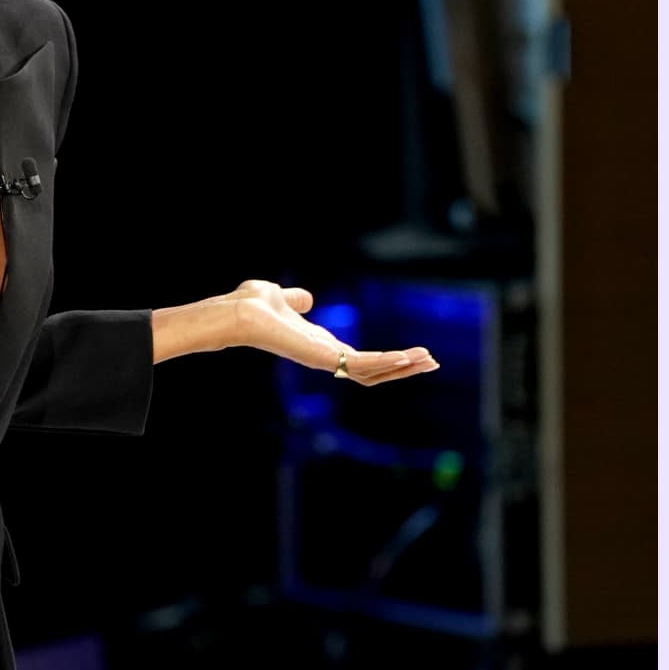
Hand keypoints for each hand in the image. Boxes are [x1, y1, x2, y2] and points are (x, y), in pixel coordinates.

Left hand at [217, 279, 437, 385]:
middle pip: (371, 369)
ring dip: (402, 366)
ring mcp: (325, 360)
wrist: (238, 312)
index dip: (384, 357)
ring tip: (428, 360)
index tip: (410, 353)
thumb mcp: (281, 298)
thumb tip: (304, 299)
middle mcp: (324, 356)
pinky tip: (407, 357)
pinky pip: (362, 365)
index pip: (358, 357)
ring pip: (372, 371)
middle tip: (430, 361)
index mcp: (318, 344)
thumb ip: (296, 300)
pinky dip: (386, 362)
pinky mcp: (324, 358)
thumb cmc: (251, 305)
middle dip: (401, 367)